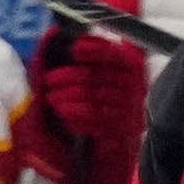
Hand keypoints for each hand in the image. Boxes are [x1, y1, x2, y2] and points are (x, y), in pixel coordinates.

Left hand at [28, 23, 148, 183]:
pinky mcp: (122, 132)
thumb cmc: (101, 105)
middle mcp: (135, 87)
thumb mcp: (94, 77)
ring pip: (91, 98)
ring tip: (52, 100)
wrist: (114, 153)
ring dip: (65, 99)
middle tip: (48, 82)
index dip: (92, 50)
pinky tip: (65, 117)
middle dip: (66, 78)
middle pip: (94, 77)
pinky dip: (75, 118)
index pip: (111, 54)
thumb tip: (54, 31)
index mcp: (131, 67)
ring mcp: (130, 111)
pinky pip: (94, 121)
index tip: (73, 49)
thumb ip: (78, 55)